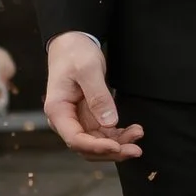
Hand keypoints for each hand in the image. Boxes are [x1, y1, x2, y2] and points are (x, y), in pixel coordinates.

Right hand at [44, 30, 141, 163]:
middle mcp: (65, 120)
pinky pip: (103, 134)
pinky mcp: (88, 118)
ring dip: (118, 145)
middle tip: (136, 150)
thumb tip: (110, 123)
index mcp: (58, 110)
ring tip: (138, 135)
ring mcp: (77, 120)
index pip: (75, 139)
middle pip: (87, 147)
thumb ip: (98, 97)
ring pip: (97, 143)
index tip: (117, 146)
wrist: (73, 44)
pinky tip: (133, 131)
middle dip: (111, 151)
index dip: (96, 147)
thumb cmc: (75, 54)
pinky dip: (118, 136)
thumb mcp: (88, 70)